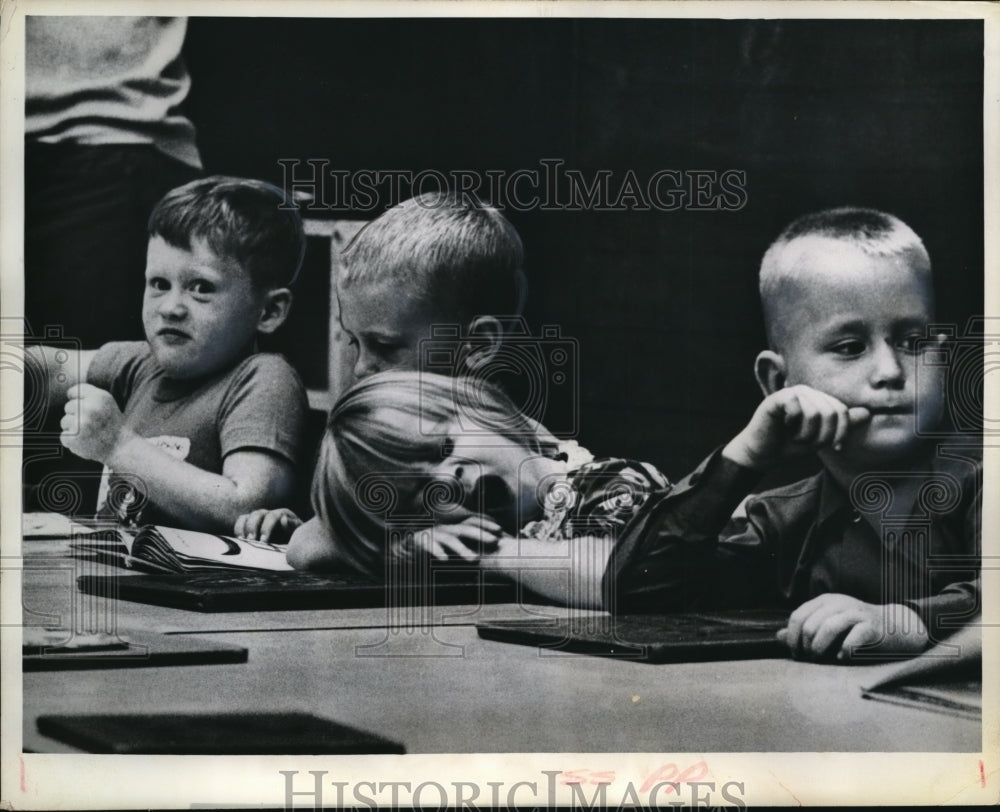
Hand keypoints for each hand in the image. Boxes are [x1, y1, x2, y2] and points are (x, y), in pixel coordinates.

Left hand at [60, 383, 131, 462]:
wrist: (120, 446)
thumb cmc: (111, 423)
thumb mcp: (106, 402)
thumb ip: (89, 394)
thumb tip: (68, 393)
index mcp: (99, 397)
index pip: (74, 391)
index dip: (78, 400)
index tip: (86, 407)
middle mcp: (90, 408)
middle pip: (68, 407)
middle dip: (77, 415)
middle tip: (92, 423)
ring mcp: (81, 423)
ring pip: (64, 421)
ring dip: (74, 428)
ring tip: (89, 433)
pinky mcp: (74, 438)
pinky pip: (64, 436)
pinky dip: (72, 441)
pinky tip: (86, 441)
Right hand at [235, 508, 302, 542]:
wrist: (290, 542)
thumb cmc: (294, 538)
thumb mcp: (297, 533)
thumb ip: (292, 526)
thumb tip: (283, 519)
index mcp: (282, 514)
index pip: (272, 516)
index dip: (266, 528)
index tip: (263, 541)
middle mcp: (269, 513)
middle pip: (257, 514)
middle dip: (253, 527)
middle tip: (252, 541)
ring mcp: (259, 518)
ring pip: (248, 516)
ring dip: (244, 528)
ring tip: (244, 541)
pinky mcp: (250, 523)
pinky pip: (241, 521)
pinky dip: (239, 528)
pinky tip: (240, 539)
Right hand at [403, 515, 504, 561]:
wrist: (404, 550)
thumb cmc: (431, 550)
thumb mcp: (450, 547)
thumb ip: (465, 547)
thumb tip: (486, 553)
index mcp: (453, 529)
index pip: (471, 523)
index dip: (486, 525)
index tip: (502, 531)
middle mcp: (444, 529)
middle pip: (464, 529)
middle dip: (481, 534)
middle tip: (495, 541)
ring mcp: (432, 534)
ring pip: (449, 539)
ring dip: (462, 548)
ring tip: (474, 559)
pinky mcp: (419, 541)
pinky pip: (429, 546)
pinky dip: (437, 552)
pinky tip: (445, 560)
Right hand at [723, 385, 869, 469]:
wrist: (763, 454)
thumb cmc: (790, 445)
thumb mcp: (821, 438)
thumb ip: (842, 426)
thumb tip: (868, 413)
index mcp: (819, 399)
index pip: (842, 411)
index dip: (842, 432)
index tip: (836, 447)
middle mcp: (807, 392)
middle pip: (831, 412)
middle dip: (823, 435)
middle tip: (808, 442)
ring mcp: (792, 392)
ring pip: (815, 412)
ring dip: (806, 433)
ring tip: (795, 436)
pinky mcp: (777, 398)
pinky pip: (798, 409)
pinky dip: (793, 425)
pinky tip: (784, 425)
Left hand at [778, 593, 928, 661]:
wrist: (894, 627)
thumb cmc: (855, 629)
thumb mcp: (828, 624)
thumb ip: (804, 630)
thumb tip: (778, 636)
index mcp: (824, 601)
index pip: (798, 617)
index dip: (792, 638)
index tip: (796, 655)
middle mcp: (838, 603)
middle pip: (810, 625)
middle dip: (806, 647)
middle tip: (811, 660)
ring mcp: (856, 612)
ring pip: (828, 628)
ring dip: (821, 649)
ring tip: (822, 660)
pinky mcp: (872, 626)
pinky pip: (853, 638)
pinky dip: (844, 651)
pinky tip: (842, 659)